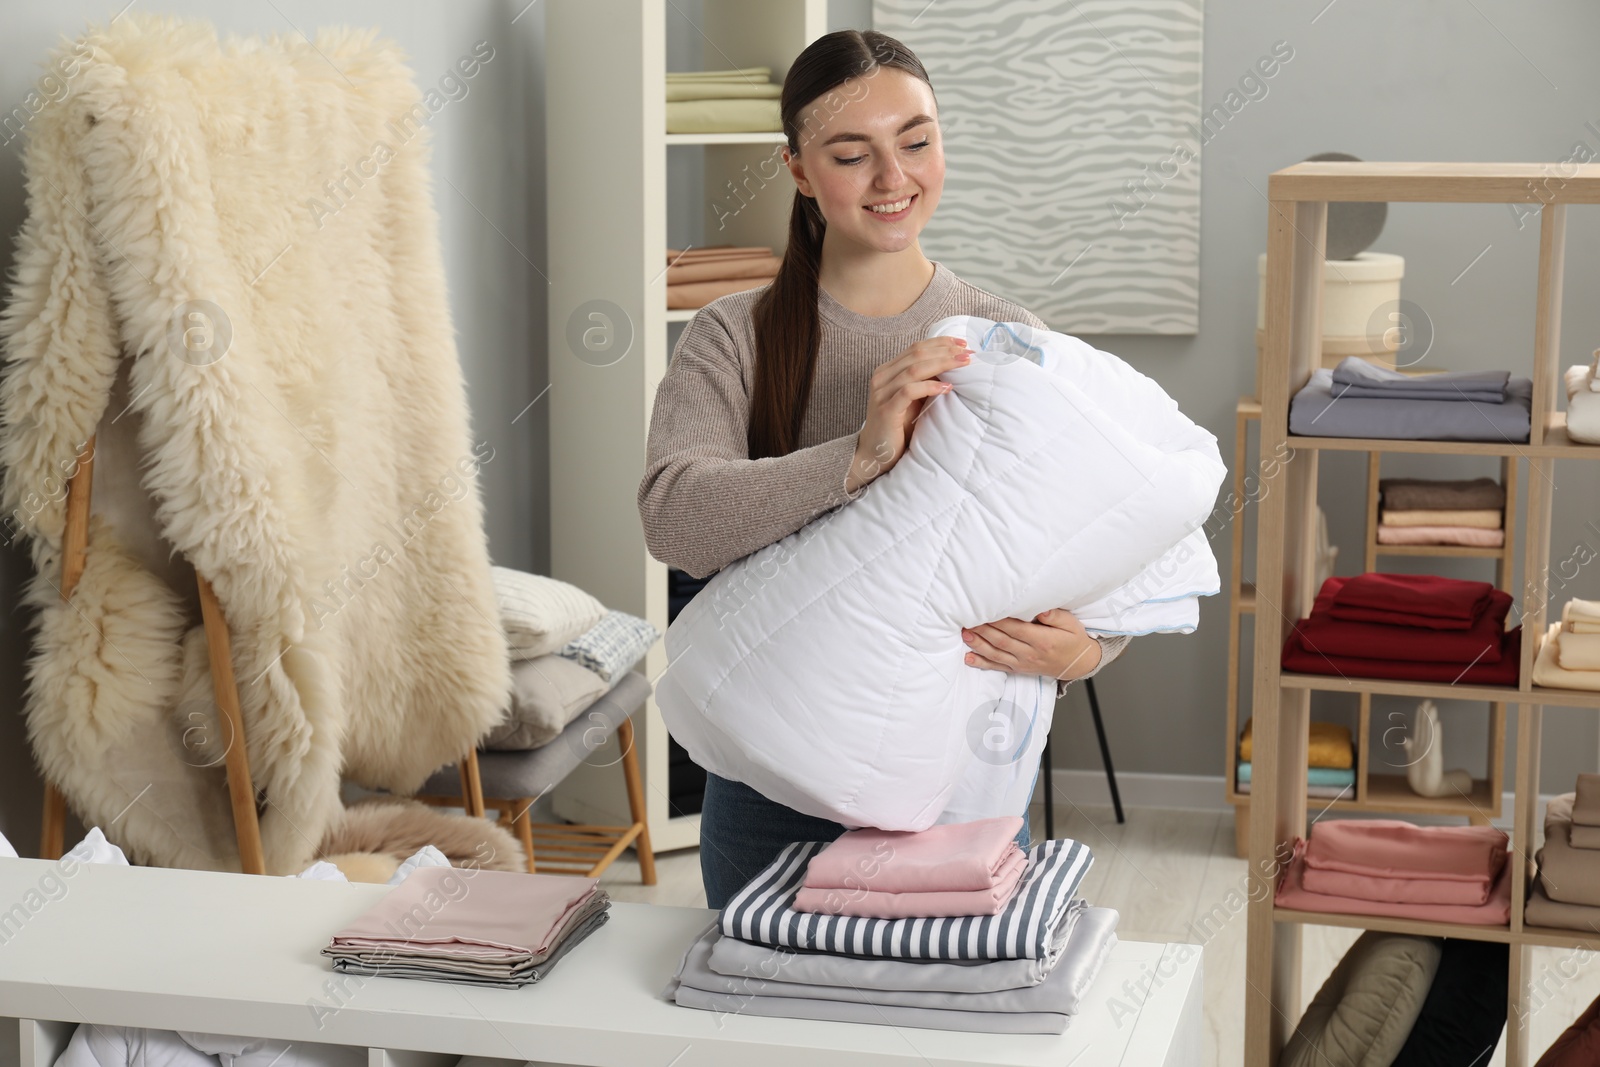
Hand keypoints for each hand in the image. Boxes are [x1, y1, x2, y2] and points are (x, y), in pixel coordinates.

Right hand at [845, 336, 970, 495]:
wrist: (876, 453)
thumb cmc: (898, 427)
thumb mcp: (914, 399)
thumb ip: (926, 381)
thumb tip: (953, 365)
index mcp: (887, 370)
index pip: (916, 348)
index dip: (940, 343)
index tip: (962, 343)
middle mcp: (882, 377)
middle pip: (917, 354)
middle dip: (945, 351)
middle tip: (968, 352)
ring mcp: (882, 392)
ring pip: (914, 369)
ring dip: (942, 364)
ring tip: (963, 364)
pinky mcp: (886, 409)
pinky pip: (909, 391)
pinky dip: (930, 387)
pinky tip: (947, 387)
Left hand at [961, 608, 1101, 684]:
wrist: (1078, 663)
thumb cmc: (1073, 640)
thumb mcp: (1071, 624)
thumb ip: (1054, 616)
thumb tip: (1040, 609)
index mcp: (1043, 640)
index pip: (1015, 628)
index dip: (998, 619)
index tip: (985, 609)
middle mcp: (1030, 653)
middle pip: (1002, 640)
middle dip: (983, 629)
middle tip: (967, 618)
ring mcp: (1023, 663)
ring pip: (996, 654)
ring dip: (978, 644)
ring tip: (964, 634)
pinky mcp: (1018, 669)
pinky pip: (998, 667)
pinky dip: (982, 663)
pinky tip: (968, 658)